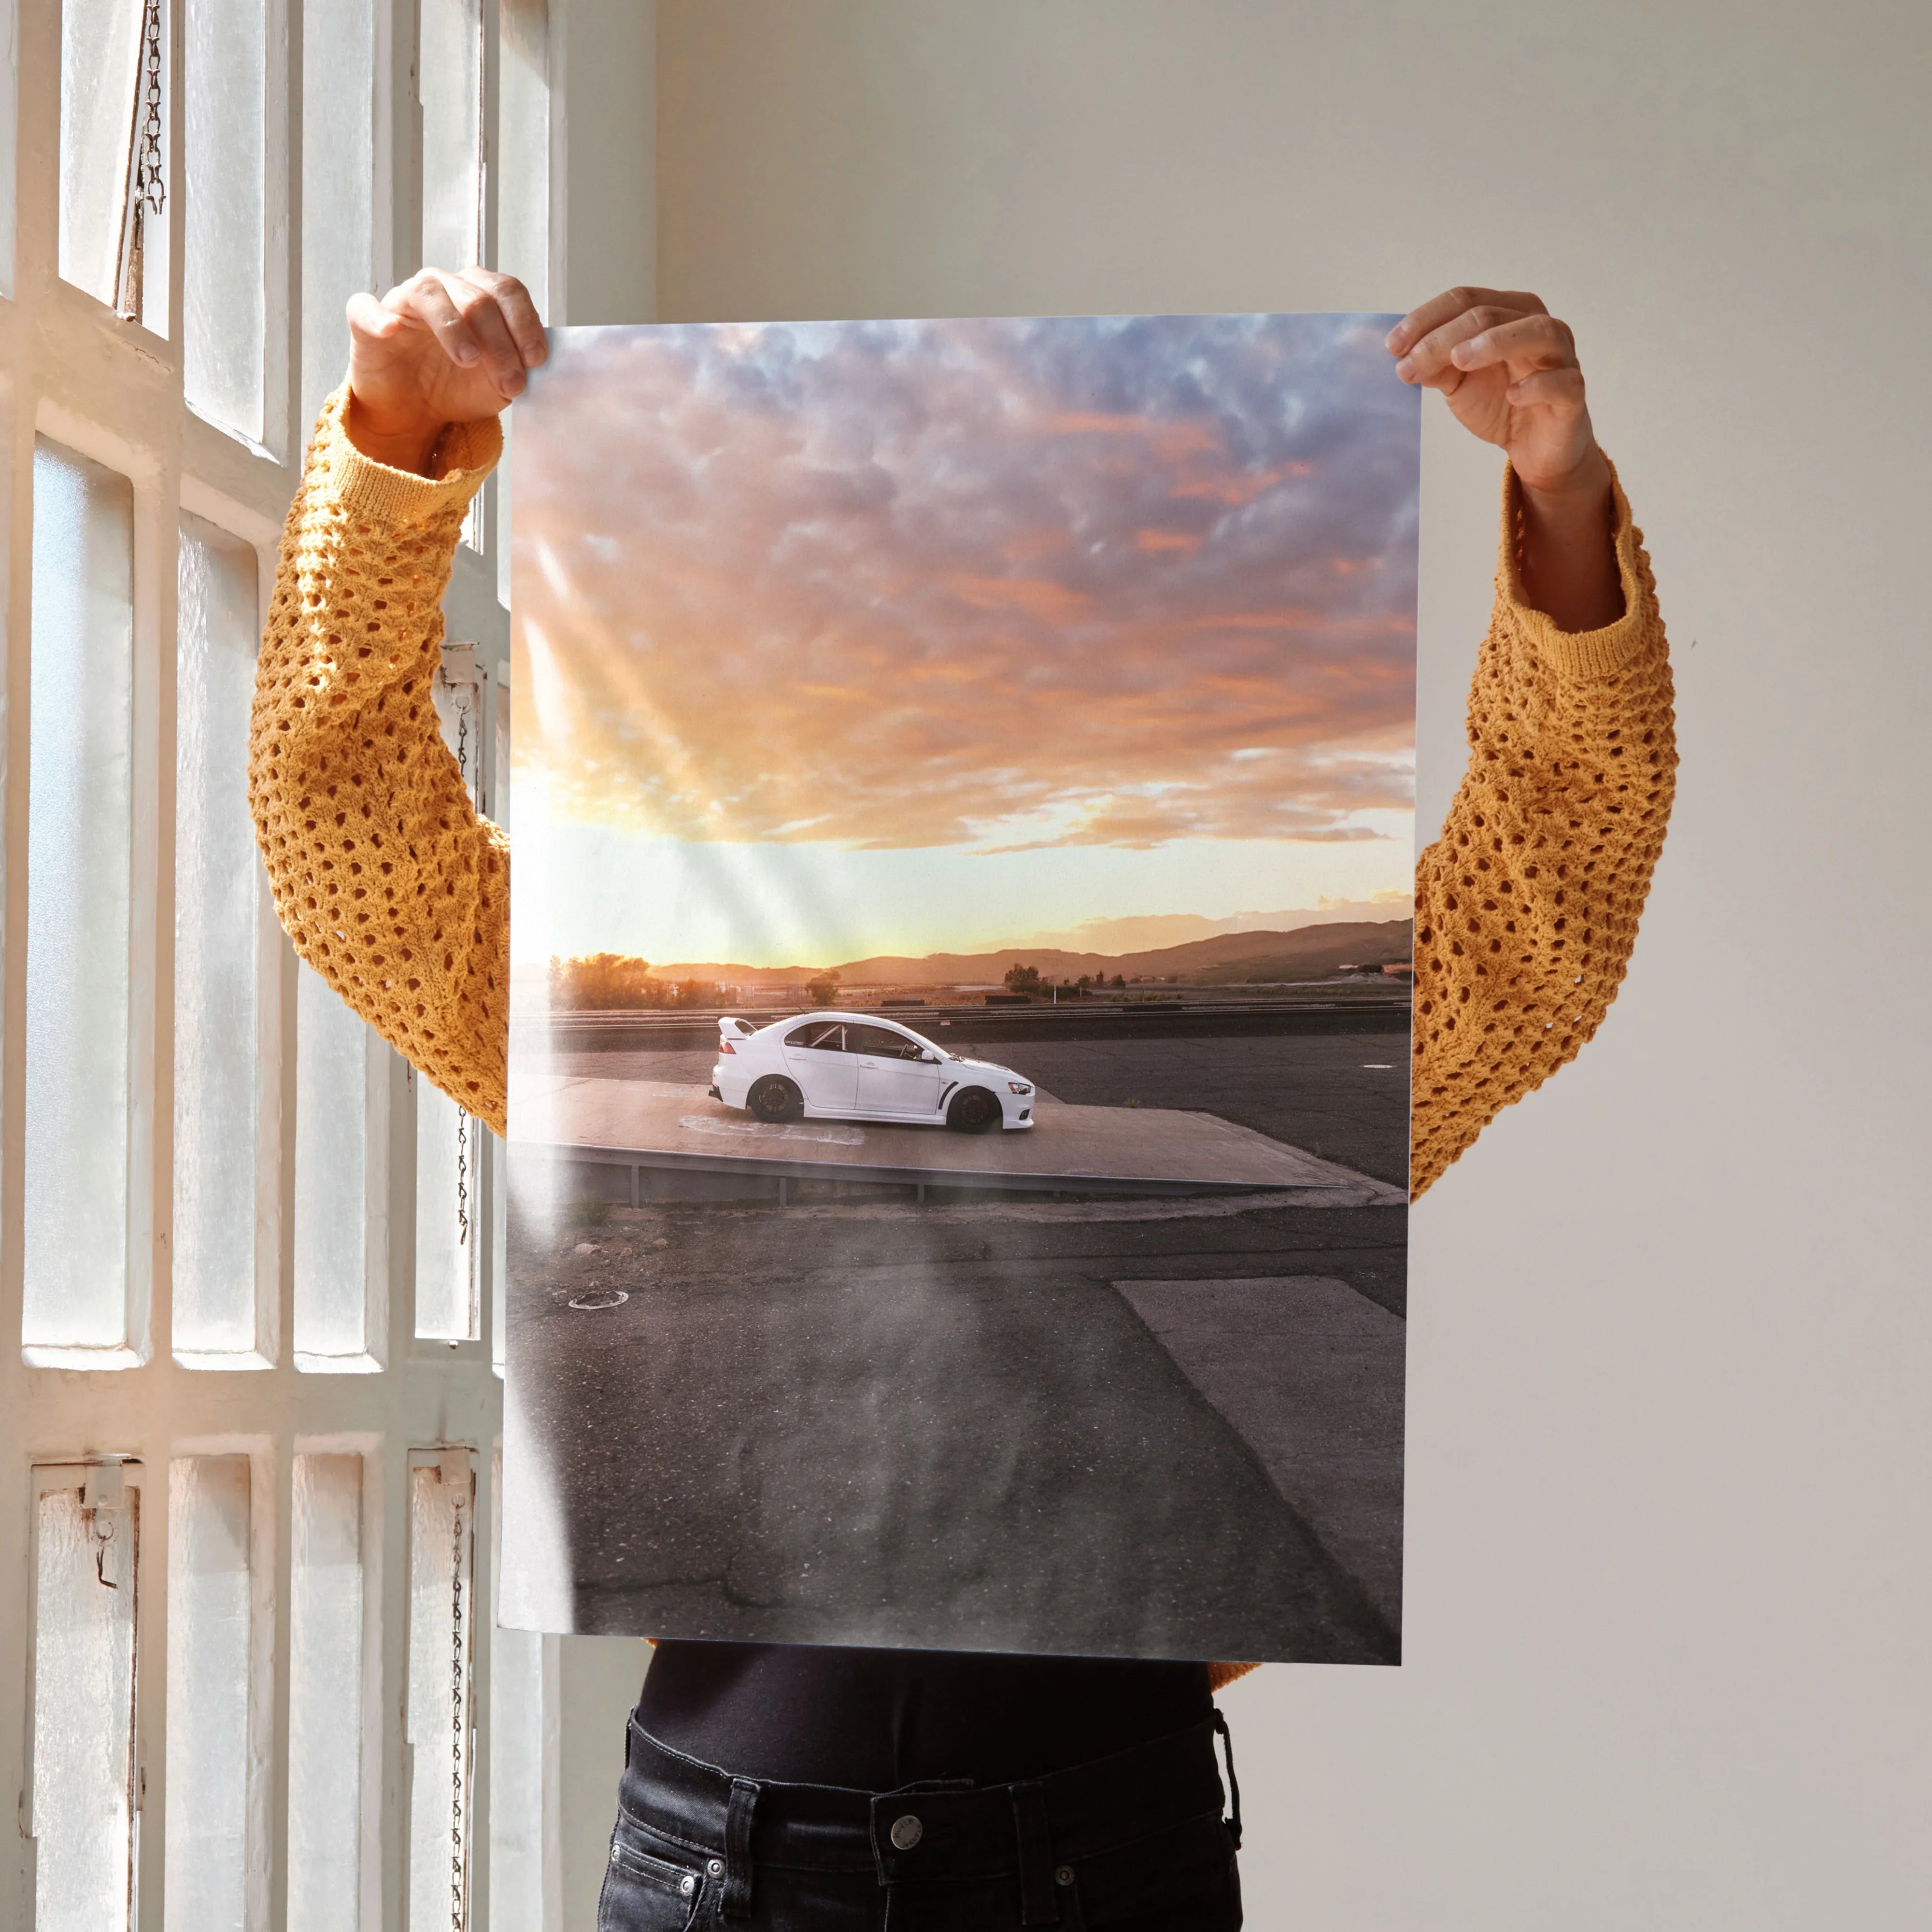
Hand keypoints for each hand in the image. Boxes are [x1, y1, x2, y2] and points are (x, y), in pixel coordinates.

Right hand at [344, 268, 546, 473]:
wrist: (415, 412)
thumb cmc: (457, 387)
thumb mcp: (498, 383)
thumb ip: (518, 367)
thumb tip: (535, 363)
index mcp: (478, 295)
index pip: (507, 291)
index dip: (525, 323)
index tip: (535, 360)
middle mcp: (443, 288)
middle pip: (477, 298)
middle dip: (500, 342)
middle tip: (510, 382)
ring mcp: (404, 301)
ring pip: (430, 293)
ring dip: (454, 327)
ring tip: (469, 360)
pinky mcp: (366, 320)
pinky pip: (366, 307)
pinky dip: (378, 317)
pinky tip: (391, 331)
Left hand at [1388, 287, 1621, 628]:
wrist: (1534, 448)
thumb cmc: (1499, 402)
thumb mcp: (1458, 382)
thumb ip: (1435, 365)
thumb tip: (1404, 356)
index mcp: (1508, 313)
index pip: (1465, 299)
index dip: (1426, 319)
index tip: (1392, 346)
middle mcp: (1538, 325)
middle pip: (1490, 314)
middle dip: (1444, 337)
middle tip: (1410, 363)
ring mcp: (1561, 357)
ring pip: (1536, 332)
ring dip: (1494, 342)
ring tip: (1458, 360)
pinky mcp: (1573, 393)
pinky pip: (1562, 381)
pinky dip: (1537, 385)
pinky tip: (1512, 394)